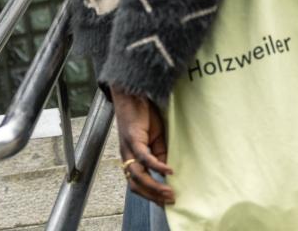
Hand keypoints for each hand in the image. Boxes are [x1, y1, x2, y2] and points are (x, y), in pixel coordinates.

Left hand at [111, 87, 173, 205]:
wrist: (133, 94)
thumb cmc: (143, 116)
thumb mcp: (155, 140)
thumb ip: (160, 156)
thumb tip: (168, 174)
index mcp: (131, 159)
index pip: (137, 185)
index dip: (150, 196)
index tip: (166, 204)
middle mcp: (126, 156)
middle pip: (135, 185)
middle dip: (153, 196)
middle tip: (171, 201)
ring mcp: (128, 148)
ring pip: (137, 175)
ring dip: (154, 186)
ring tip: (170, 192)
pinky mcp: (132, 138)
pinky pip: (144, 157)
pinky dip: (156, 166)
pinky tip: (168, 170)